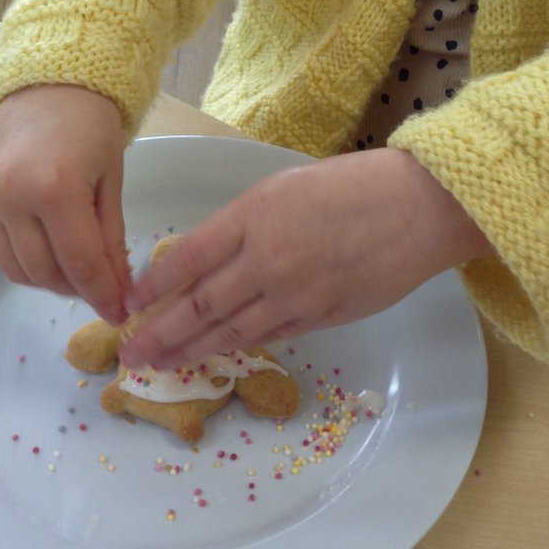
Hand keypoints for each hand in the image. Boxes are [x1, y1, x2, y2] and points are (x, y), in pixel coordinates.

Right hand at [0, 84, 131, 324]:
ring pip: (16, 270)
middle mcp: (12, 196)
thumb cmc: (91, 123)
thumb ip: (111, 237)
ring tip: (78, 269)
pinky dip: (26, 257)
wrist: (47, 81)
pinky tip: (50, 245)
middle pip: (45, 274)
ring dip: (50, 280)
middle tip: (103, 288)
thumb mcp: (112, 178)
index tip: (121, 312)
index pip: (80, 263)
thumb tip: (119, 290)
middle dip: (78, 289)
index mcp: (56, 188)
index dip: (103, 294)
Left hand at [119, 146, 491, 368]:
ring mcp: (296, 293)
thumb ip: (247, 221)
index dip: (154, 284)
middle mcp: (268, 258)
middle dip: (161, 332)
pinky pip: (270, 336)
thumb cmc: (356, 183)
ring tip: (163, 365)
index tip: (129, 301)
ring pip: (231, 330)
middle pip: (201, 304)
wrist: (419, 206)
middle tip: (131, 353)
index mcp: (255, 214)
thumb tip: (210, 256)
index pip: (189, 256)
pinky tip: (218, 354)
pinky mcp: (323, 317)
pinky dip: (238, 346)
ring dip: (192, 351)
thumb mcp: (288, 186)